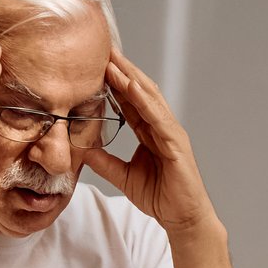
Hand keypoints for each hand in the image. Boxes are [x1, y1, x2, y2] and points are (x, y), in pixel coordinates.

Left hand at [82, 49, 219, 235]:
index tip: (95, 63)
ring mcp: (171, 132)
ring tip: (112, 60)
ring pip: (149, 98)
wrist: (183, 219)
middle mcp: (161, 127)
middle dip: (122, 69)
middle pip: (139, 91)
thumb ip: (106, 162)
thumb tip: (83, 151)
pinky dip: (145, 100)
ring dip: (130, 77)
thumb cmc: (161, 197)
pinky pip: (158, 117)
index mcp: (150, 132)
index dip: (113, 81)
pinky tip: (131, 86)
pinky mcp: (176, 143)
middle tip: (103, 48)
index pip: (129, 100)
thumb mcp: (124, 177)